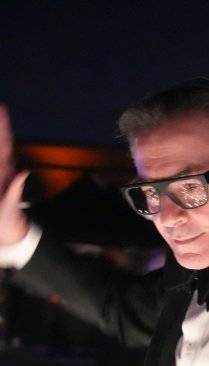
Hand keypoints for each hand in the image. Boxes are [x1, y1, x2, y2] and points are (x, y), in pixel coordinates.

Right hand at [0, 104, 29, 244]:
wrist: (10, 231)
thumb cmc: (9, 221)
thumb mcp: (10, 206)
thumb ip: (16, 189)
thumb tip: (23, 171)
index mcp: (6, 173)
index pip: (4, 146)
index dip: (3, 129)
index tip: (2, 111)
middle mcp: (4, 170)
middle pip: (2, 143)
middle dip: (0, 125)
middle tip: (1, 108)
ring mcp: (2, 174)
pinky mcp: (1, 179)